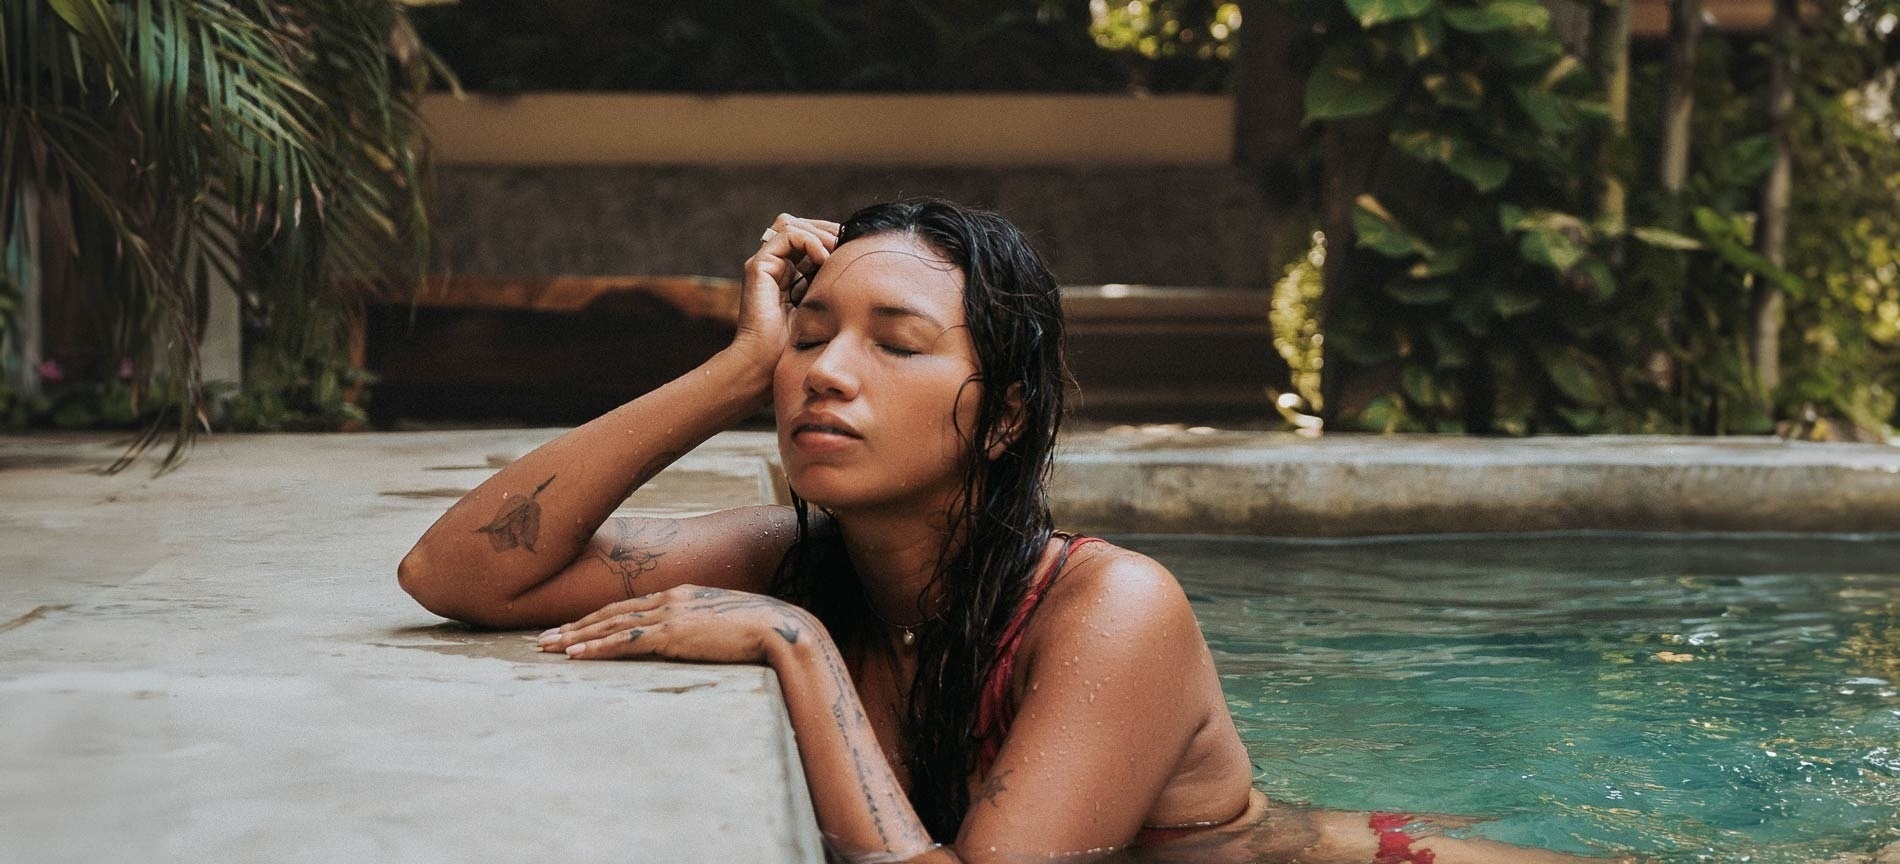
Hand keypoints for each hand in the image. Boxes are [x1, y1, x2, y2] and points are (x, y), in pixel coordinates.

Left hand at [536, 584, 817, 665]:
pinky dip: (597, 647)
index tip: (571, 628)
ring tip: (547, 649)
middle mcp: (670, 598)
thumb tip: (693, 640)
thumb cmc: (761, 629)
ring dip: (575, 638)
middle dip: (573, 627)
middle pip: (610, 612)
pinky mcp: (673, 634)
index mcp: (681, 594)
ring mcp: (670, 614)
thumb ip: (701, 626)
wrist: (780, 628)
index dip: (595, 618)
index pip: (627, 607)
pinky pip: (626, 641)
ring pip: (610, 625)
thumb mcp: (723, 622)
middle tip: (542, 640)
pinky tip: (575, 654)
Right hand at [730, 213, 839, 372]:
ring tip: (837, 250)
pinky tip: (823, 257)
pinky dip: (808, 240)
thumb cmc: (797, 345)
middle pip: (799, 225)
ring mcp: (765, 265)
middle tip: (848, 243)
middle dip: (827, 230)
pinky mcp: (757, 267)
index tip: (854, 247)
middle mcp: (775, 266)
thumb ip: (831, 284)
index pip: (809, 238)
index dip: (832, 237)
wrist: (767, 365)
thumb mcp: (823, 307)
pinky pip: (785, 235)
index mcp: (790, 274)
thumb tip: (859, 263)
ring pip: (790, 224)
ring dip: (819, 233)